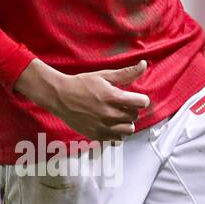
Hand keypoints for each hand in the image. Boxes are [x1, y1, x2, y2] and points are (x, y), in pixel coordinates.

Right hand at [13, 58, 150, 138]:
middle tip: (122, 105)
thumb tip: (144, 65)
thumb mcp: (104, 75)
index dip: (140, 99)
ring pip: (129, 130)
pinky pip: (117, 139)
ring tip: (118, 116)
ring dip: (126, 122)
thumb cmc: (82, 84)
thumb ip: (126, 73)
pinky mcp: (96, 135)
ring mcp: (103, 127)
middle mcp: (109, 114)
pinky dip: (117, 132)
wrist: (60, 97)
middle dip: (131, 110)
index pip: (142, 103)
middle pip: (135, 116)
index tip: (135, 98)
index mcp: (113, 97)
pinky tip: (110, 124)